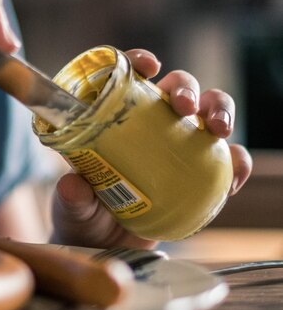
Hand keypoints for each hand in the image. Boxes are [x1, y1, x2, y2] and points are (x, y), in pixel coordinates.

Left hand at [51, 49, 252, 249]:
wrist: (102, 247)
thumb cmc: (81, 217)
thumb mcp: (72, 207)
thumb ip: (72, 197)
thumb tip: (73, 184)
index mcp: (113, 122)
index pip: (128, 79)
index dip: (140, 62)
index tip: (148, 66)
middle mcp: (148, 127)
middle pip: (175, 89)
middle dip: (186, 88)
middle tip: (184, 107)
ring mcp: (176, 148)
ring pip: (207, 113)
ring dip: (218, 111)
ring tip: (217, 129)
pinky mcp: (198, 176)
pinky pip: (225, 161)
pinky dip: (236, 162)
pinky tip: (233, 173)